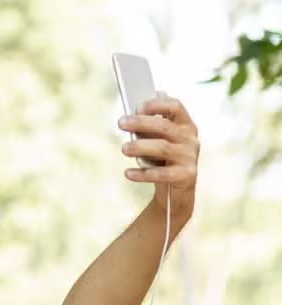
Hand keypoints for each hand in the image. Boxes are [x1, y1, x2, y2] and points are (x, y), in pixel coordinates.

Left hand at [118, 94, 199, 219]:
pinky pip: (161, 174)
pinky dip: (142, 174)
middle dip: (141, 123)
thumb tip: (137, 109)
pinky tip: (128, 173)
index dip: (157, 104)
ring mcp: (189, 157)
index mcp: (185, 125)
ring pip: (163, 148)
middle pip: (165, 127)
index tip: (137, 107)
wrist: (175, 193)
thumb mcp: (159, 142)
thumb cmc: (163, 161)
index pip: (175, 106)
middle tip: (121, 123)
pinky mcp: (186, 176)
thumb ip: (151, 126)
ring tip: (124, 148)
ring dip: (140, 147)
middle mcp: (190, 139)